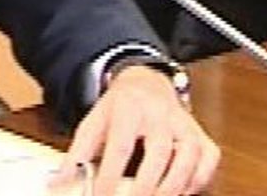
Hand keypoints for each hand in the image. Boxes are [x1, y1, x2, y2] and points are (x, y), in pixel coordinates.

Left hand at [59, 64, 218, 195]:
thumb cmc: (120, 107)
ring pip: (189, 157)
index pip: (121, 145)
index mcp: (129, 108)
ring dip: (174, 187)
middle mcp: (160, 114)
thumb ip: (78, 153)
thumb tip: (59, 182)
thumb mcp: (94, 122)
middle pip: (159, 152)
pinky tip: (181, 192)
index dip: (112, 177)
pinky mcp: (201, 134)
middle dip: (147, 187)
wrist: (147, 81)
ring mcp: (184, 123)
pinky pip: (208, 159)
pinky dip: (198, 181)